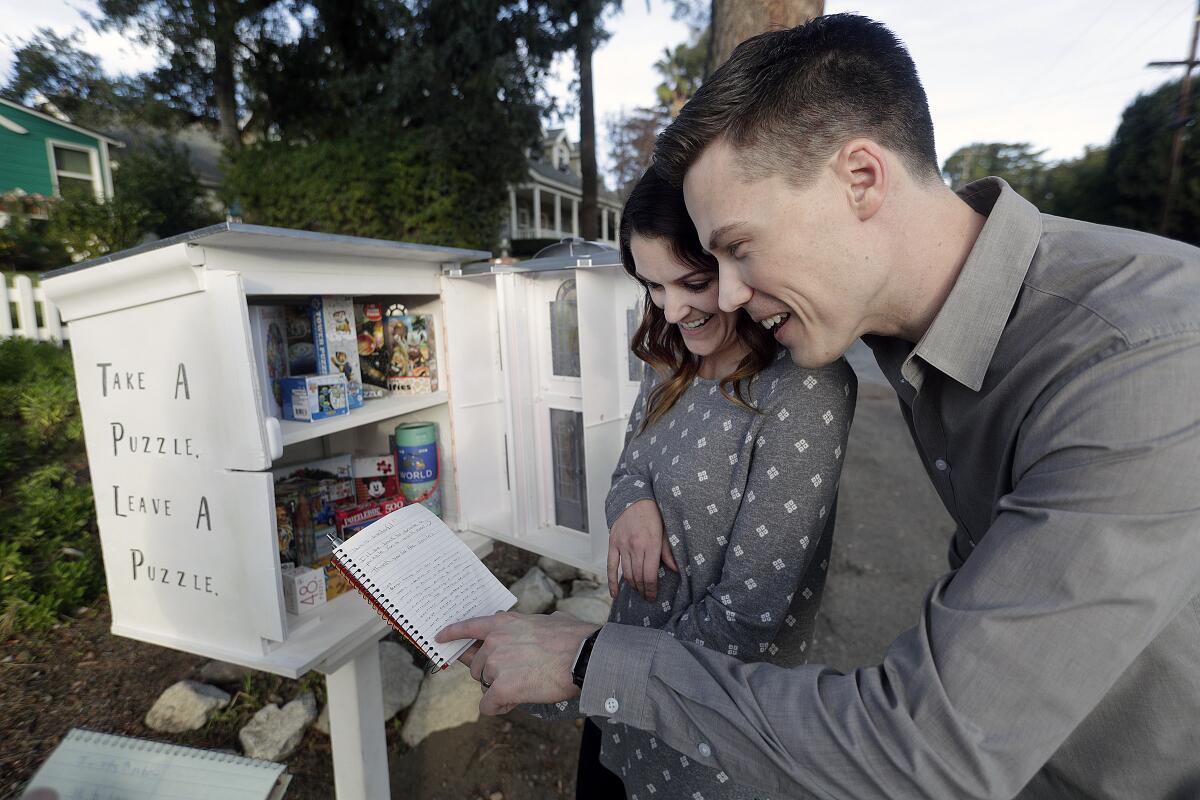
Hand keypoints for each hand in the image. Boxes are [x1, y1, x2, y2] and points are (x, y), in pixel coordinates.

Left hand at [436, 611, 599, 714]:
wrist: (584, 656)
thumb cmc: (573, 638)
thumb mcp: (545, 619)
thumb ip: (528, 624)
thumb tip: (533, 625)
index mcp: (502, 623)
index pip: (468, 627)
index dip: (452, 634)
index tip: (439, 639)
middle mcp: (494, 641)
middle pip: (478, 666)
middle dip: (493, 673)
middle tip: (517, 674)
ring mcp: (496, 664)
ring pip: (486, 685)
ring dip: (500, 689)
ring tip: (525, 686)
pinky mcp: (502, 688)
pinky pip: (488, 705)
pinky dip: (499, 707)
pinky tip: (512, 703)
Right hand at [607, 499, 677, 600]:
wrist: (634, 498)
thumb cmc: (653, 514)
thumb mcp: (666, 531)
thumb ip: (669, 551)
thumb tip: (676, 570)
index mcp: (651, 544)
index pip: (649, 575)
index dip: (651, 590)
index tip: (653, 597)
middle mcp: (636, 547)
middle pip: (638, 577)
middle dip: (643, 590)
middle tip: (647, 597)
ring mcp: (623, 546)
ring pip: (627, 574)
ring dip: (633, 586)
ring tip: (638, 591)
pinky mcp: (613, 543)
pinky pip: (611, 566)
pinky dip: (612, 582)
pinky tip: (615, 593)